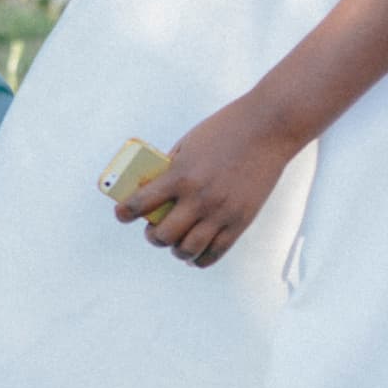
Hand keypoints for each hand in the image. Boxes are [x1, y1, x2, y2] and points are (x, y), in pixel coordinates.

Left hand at [117, 96, 303, 268]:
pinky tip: (194, 255)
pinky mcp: (241, 220)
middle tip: (153, 232)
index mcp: (179, 176)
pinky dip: (201, 258)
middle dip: (153, 237)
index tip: (121, 215)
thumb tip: (154, 189)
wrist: (266, 129)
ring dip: (176, 250)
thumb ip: (171, 169)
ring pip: (188, 248)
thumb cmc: (223, 131)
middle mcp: (198, 198)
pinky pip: (216, 251)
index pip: (140, 204)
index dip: (125, 213)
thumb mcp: (186, 146)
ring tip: (174, 245)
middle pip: (163, 235)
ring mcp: (221, 212)